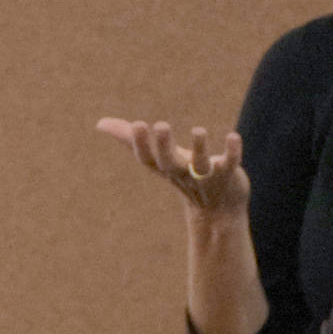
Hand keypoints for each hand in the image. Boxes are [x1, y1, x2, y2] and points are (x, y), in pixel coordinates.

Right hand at [96, 117, 248, 215]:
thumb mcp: (158, 158)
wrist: (219, 210)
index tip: (136, 124)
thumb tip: (100, 124)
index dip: (141, 144)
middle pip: (170, 162)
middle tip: (160, 125)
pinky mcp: (228, 174)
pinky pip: (230, 163)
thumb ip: (130, 140)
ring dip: (200, 148)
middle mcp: (182, 173)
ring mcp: (205, 176)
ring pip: (201, 165)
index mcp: (164, 167)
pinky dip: (232, 152)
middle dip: (164, 145)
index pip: (148, 159)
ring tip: (199, 130)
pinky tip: (233, 136)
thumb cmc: (185, 176)